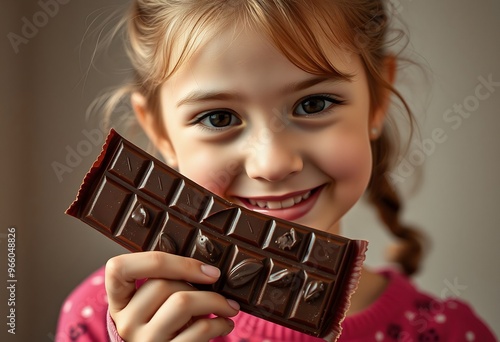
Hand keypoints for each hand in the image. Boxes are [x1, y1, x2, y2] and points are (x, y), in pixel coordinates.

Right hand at [105, 251, 239, 340]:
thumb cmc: (169, 327)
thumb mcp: (156, 305)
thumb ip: (166, 282)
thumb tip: (206, 267)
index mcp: (119, 301)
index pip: (119, 267)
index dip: (162, 260)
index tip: (201, 266)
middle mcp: (126, 322)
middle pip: (162, 284)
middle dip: (198, 282)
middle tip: (215, 288)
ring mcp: (145, 340)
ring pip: (182, 302)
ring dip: (215, 300)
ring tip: (227, 306)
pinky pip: (199, 328)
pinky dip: (220, 322)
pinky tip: (225, 323)